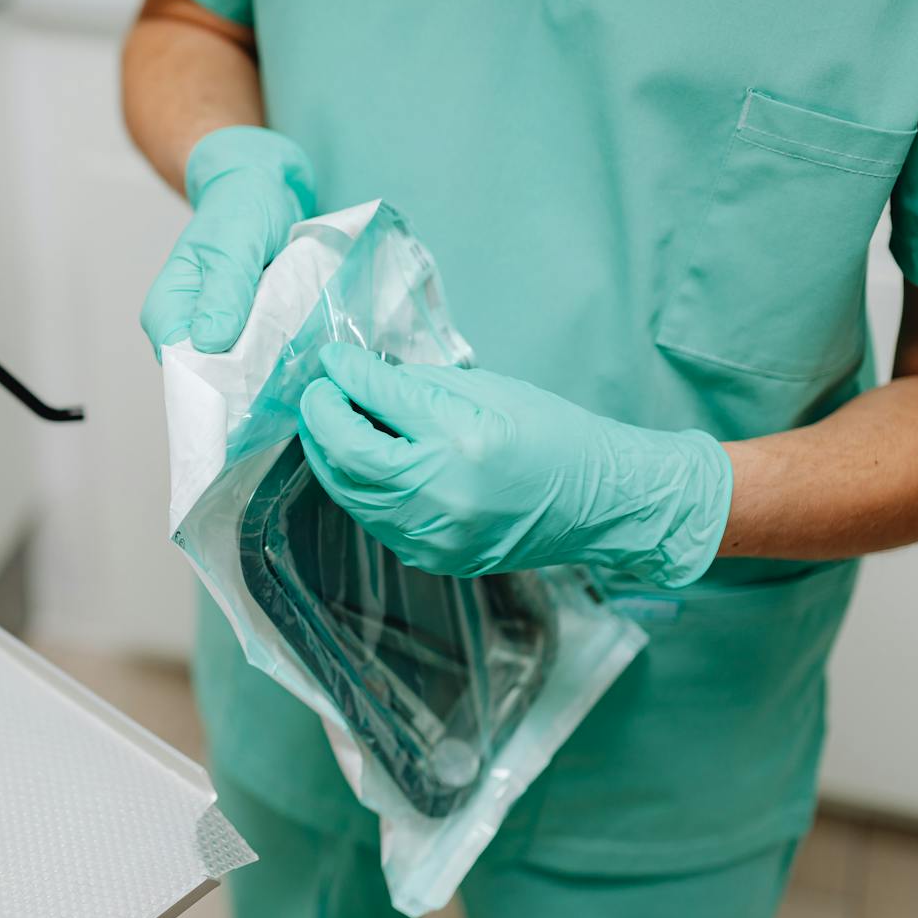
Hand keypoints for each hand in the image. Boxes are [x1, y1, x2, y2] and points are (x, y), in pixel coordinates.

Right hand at [142, 126, 315, 355]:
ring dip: (267, 364)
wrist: (266, 187)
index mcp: (167, 310)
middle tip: (282, 351)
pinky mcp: (245, 333)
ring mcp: (218, 334)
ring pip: (239, 371)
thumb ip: (224, 290)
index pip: (181, 366)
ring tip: (294, 342)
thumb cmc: (241, 206)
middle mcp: (187, 328)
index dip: (214, 376)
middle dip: (246, 374)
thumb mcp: (234, 243)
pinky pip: (260, 359)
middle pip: (210, 376)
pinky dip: (279, 352)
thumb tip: (208, 341)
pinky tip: (296, 340)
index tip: (253, 368)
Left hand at [297, 343, 733, 586]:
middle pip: (347, 454)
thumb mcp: (490, 389)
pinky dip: (356, 485)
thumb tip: (362, 375)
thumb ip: (418, 384)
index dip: (345, 375)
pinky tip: (357, 460)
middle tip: (316, 391)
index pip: (378, 399)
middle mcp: (442, 493)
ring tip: (326, 422)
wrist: (600, 503)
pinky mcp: (432, 558)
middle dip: (320, 417)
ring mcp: (434, 535)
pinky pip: (373, 518)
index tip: (332, 360)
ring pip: (349, 492)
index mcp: (462, 439)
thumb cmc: (552, 434)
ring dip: (328, 454)